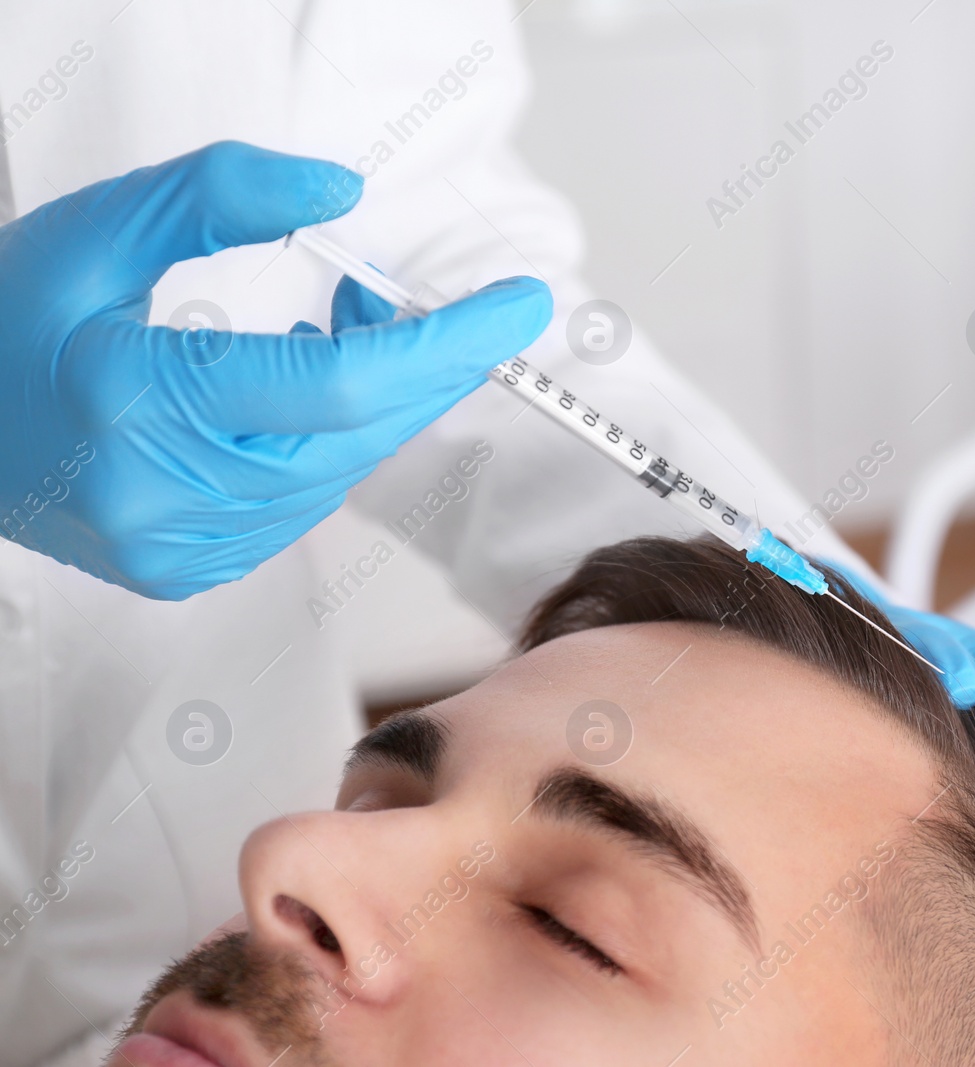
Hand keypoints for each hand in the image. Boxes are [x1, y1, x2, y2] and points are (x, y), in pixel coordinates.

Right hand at [0, 141, 551, 598]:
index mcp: (138, 406)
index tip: (516, 307)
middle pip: (358, 435)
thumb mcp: (101, 229)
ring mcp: (178, 546)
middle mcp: (164, 497)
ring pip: (337, 471)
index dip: (444, 343)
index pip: (343, 384)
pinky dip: (325, 438)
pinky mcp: (188, 568)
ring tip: (346, 319)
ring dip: (372, 396)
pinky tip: (300, 385)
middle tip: (463, 308)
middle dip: (426, 365)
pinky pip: (301, 500)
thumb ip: (219, 195)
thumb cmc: (4, 323)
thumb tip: (342, 191)